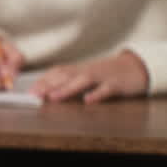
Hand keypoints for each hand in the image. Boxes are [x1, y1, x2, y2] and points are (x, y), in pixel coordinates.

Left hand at [29, 50, 148, 103]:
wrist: (137, 66)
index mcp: (79, 70)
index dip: (42, 81)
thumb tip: (46, 90)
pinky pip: (107, 89)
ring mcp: (102, 77)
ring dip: (66, 89)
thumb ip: (69, 81)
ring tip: (53, 97)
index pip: (57, 73)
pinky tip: (88, 101)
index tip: (29, 90)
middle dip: (48, 85)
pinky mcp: (117, 84)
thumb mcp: (87, 75)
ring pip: (83, 81)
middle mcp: (88, 71)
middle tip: (33, 95)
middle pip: (65, 76)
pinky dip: (97, 94)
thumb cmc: (108, 73)